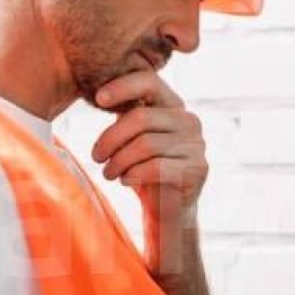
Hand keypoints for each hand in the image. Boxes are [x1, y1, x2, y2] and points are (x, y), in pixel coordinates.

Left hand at [91, 69, 207, 226]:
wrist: (166, 212)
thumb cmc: (143, 171)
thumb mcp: (132, 138)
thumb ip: (126, 115)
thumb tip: (99, 94)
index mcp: (174, 106)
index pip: (149, 82)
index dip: (122, 86)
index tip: (98, 100)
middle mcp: (189, 120)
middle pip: (140, 117)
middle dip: (110, 138)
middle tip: (96, 156)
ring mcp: (197, 145)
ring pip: (145, 144)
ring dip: (118, 161)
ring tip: (108, 173)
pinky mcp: (198, 169)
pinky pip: (156, 167)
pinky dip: (133, 174)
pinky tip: (125, 180)